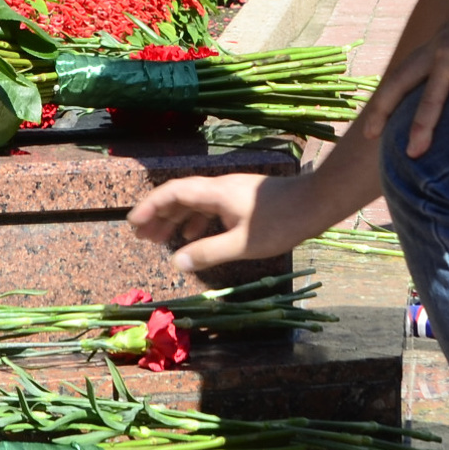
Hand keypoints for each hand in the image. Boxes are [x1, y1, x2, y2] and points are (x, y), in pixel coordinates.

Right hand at [126, 171, 316, 275]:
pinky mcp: (243, 201)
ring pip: (195, 202)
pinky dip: (197, 222)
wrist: (315, 203)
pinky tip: (195, 238)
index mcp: (215, 192)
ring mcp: (232, 192)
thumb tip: (176, 262)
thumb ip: (208, 253)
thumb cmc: (280, 223)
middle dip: (159, 215)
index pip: (172, 193)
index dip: (149, 207)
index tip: (133, 224)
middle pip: (181, 196)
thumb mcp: (242, 244)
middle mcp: (220, 187)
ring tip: (161, 240)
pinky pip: (210, 208)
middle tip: (141, 237)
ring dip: (176, 219)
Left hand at [364, 0, 448, 160]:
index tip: (402, 99)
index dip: (411, 80)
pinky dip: (421, 125)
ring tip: (371, 135)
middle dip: (384, 96)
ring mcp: (444, 48)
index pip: (427, 60)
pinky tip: (414, 148)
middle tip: (371, 122)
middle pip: (403, 70)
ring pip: (402, 81)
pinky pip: (432, 99)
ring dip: (383, 109)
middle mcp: (444, 38)